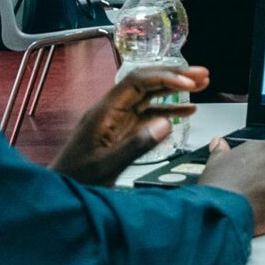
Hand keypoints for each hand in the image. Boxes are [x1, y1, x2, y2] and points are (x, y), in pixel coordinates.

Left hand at [50, 66, 205, 184]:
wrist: (61, 191)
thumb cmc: (77, 179)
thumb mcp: (107, 166)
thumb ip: (136, 145)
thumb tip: (166, 124)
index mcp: (104, 112)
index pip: (137, 82)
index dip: (164, 78)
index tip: (187, 83)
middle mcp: (111, 110)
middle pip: (146, 83)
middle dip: (175, 76)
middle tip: (202, 74)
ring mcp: (116, 119)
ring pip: (149, 96)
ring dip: (175, 89)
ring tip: (202, 85)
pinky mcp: (121, 130)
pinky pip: (148, 113)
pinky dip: (169, 109)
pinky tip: (187, 110)